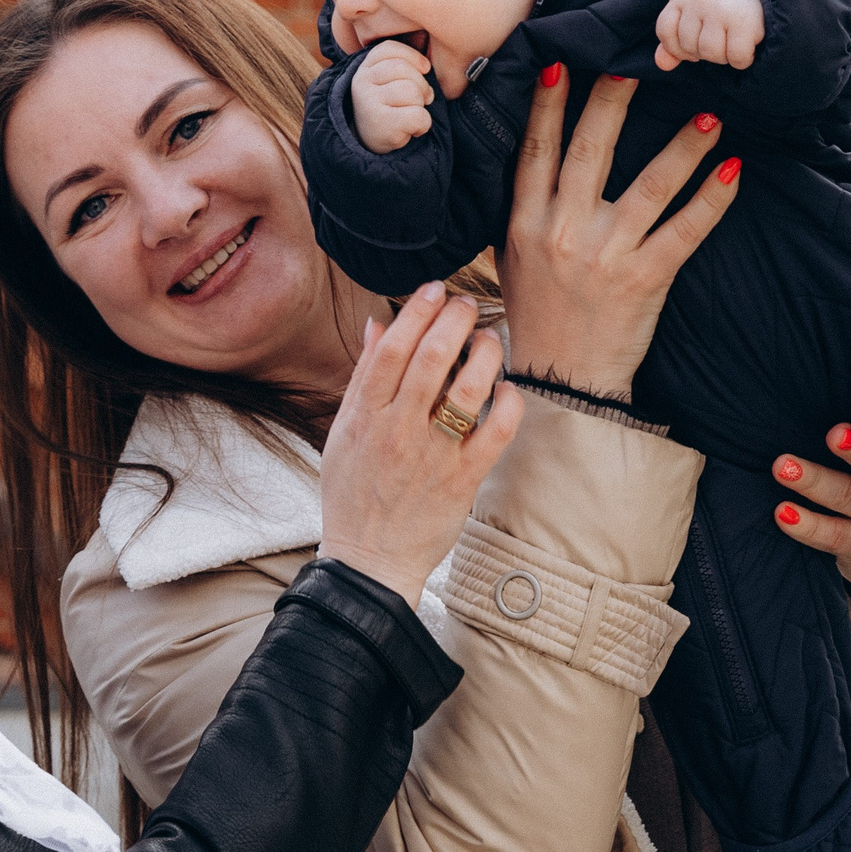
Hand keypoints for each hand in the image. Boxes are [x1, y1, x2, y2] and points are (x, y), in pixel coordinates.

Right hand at [318, 282, 522, 605]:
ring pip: (467, 390)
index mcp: (364, 417)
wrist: (368, 561)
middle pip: (430, 360)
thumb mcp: (343, 434)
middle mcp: (397, 432)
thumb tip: (377, 324)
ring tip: (490, 339)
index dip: (416, 312)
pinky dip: (507, 403)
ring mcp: (432, 457)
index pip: (390, 350)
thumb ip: (363, 378)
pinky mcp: (462, 481)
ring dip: (485, 354)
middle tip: (467, 303)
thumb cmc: (352, 494)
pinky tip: (506, 389)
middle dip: (454, 320)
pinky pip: (495, 432)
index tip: (434, 290)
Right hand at [352, 40, 435, 152]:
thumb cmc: (386, 105)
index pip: (390, 49)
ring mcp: (369, 103)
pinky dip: (423, 124)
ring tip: (412, 113)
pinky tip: (413, 129)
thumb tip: (427, 65)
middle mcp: (362, 82)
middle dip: (421, 85)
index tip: (424, 69)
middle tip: (421, 99)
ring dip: (420, 105)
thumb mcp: (387, 80)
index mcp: (364, 67)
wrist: (371, 142)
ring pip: (412, 92)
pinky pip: (418, 115)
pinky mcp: (382, 124)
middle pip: (404, 70)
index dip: (414, 57)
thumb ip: (401, 64)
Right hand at [500, 68, 741, 397]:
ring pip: (648, 187)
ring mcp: (605, 255)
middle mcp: (562, 232)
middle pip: (589, 152)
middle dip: (614, 101)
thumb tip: (535, 152)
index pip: (536, 151)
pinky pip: (684, 231)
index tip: (564, 62)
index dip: (549, 105)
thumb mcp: (513, 255)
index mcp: (525, 222)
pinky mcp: (644, 279)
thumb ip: (524, 206)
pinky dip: (710, 199)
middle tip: (640, 62)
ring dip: (681, 148)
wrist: (561, 380)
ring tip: (709, 117)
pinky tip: (731, 171)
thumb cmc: (539, 312)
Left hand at [654, 0, 765, 71]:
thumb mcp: (694, 21)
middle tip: (720, 38)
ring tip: (732, 42)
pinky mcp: (745, 22)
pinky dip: (742, 60)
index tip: (696, 40)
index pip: (665, 32)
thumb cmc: (721, 12)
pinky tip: (746, 48)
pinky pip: (736, 57)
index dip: (678, 46)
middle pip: (689, 47)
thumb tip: (662, 64)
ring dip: (723, 57)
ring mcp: (722, 9)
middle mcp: (700, 0)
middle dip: (704, 52)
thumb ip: (673, 44)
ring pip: (711, 54)